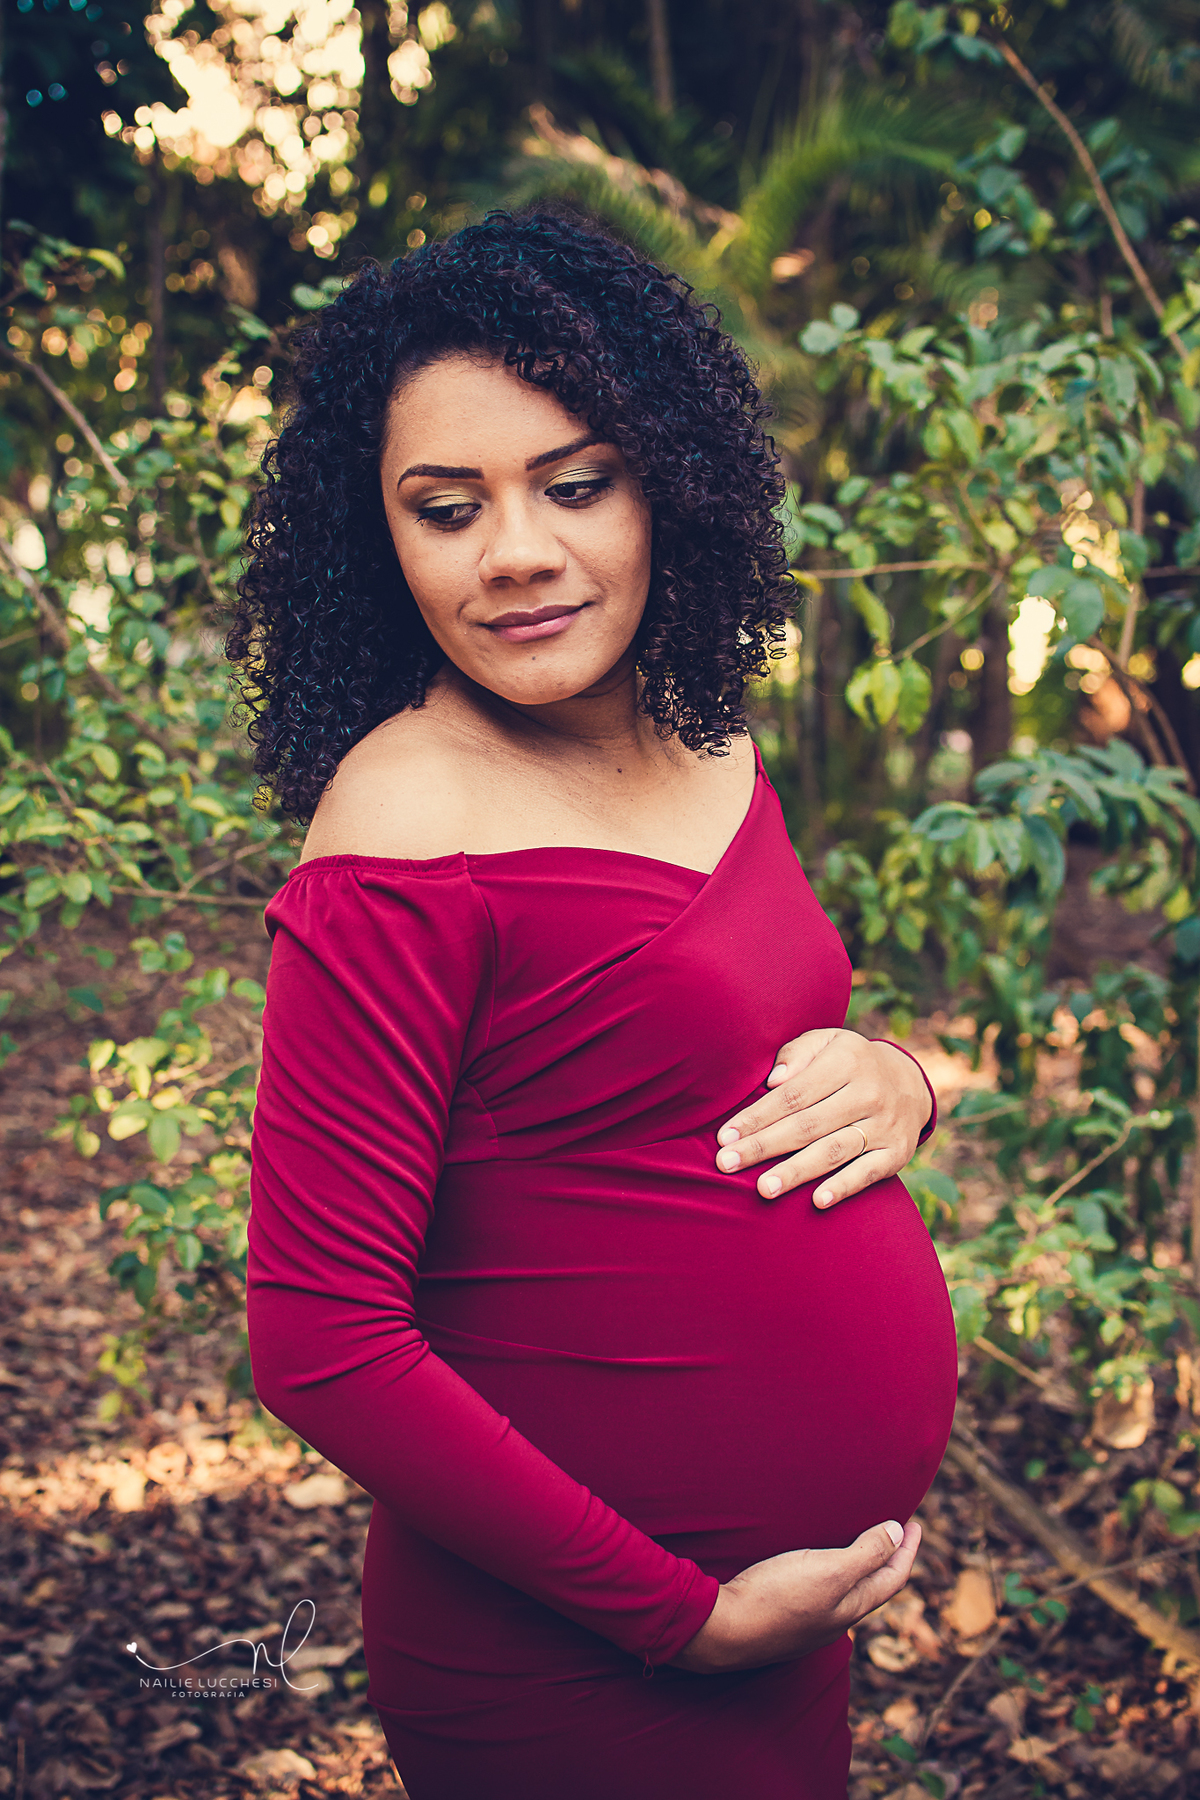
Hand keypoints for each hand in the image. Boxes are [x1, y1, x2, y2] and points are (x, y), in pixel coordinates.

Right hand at [671, 1519, 920, 1672]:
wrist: (725, 1630)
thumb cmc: (778, 1596)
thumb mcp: (828, 1570)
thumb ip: (865, 1553)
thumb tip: (898, 1532)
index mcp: (852, 1606)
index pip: (893, 1577)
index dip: (908, 1550)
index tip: (914, 1523)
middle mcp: (836, 1618)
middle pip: (873, 1587)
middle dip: (889, 1559)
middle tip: (895, 1531)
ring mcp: (811, 1621)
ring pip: (848, 1592)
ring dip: (862, 1566)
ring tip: (861, 1543)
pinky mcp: (787, 1617)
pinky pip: (824, 1592)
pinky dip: (835, 1573)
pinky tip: (818, 1566)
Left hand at [714, 1028, 932, 1207]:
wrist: (911, 1082)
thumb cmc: (850, 1062)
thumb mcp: (827, 1041)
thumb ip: (797, 1053)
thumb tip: (772, 1081)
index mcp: (846, 1062)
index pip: (792, 1095)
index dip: (757, 1116)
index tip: (724, 1136)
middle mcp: (868, 1093)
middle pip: (807, 1125)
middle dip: (763, 1146)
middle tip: (726, 1164)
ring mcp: (884, 1126)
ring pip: (833, 1151)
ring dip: (796, 1172)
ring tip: (763, 1188)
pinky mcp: (897, 1154)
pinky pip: (867, 1173)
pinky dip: (843, 1187)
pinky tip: (817, 1201)